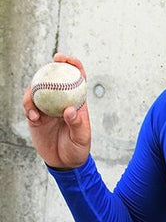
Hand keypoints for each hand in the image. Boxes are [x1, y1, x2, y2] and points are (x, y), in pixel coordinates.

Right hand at [22, 53, 91, 169]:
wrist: (64, 162)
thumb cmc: (77, 149)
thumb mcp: (81, 138)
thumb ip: (77, 123)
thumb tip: (70, 109)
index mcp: (77, 101)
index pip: (76, 78)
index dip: (72, 64)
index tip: (65, 59)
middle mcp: (61, 101)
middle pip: (54, 78)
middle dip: (49, 67)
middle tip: (48, 65)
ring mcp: (47, 108)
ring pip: (37, 91)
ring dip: (34, 93)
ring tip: (36, 109)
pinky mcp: (35, 118)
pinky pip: (28, 107)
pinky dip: (28, 108)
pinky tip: (33, 117)